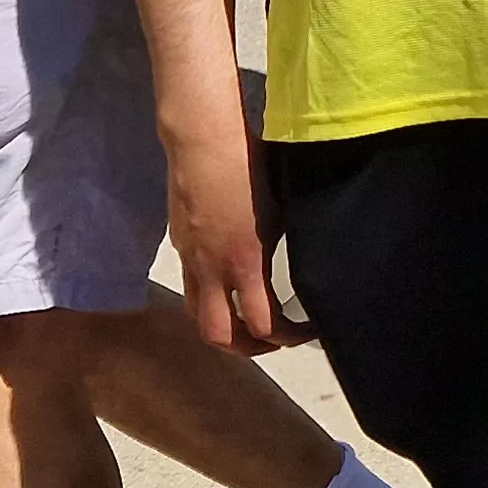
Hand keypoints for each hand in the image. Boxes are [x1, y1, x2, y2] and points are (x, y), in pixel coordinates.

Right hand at [161, 117, 308, 355]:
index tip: (307, 331)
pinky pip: (191, 285)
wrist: (203, 138)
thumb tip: (303, 264)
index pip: (264, 324)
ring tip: (247, 323)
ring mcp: (191, 258)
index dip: (288, 338)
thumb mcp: (283, 209)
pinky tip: (227, 284)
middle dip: (248, 348)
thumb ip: (287, 244)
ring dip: (222, 327)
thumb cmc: (250, 164)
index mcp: (246, 261)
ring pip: (198, 314)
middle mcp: (213, 269)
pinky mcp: (180, 243)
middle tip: (274, 342)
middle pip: (220, 335)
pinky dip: (209, 297)